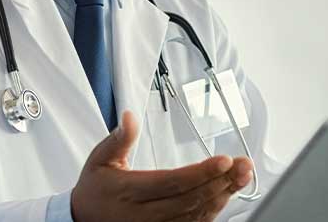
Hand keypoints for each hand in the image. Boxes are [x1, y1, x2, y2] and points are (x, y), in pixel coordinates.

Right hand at [71, 111, 253, 221]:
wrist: (83, 221)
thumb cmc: (95, 190)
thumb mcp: (99, 159)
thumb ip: (118, 139)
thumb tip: (129, 117)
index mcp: (130, 192)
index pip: (172, 182)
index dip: (201, 173)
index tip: (224, 160)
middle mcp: (145, 214)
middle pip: (191, 199)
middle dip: (221, 181)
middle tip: (244, 165)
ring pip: (196, 214)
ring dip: (223, 196)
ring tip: (242, 176)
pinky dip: (213, 211)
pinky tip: (226, 194)